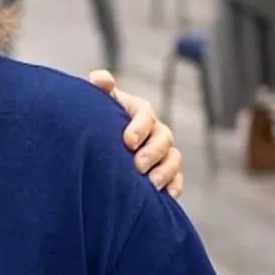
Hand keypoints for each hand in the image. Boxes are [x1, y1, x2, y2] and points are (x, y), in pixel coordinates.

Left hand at [88, 69, 184, 197]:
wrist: (98, 148)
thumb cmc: (97, 123)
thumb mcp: (97, 105)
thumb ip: (100, 90)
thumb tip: (101, 78)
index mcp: (137, 112)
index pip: (144, 114)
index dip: (139, 126)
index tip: (128, 141)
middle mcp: (154, 130)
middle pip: (164, 138)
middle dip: (153, 152)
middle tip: (138, 166)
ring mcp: (162, 152)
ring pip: (173, 158)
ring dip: (165, 171)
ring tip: (151, 183)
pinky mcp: (165, 173)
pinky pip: (177, 179)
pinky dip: (174, 186)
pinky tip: (167, 195)